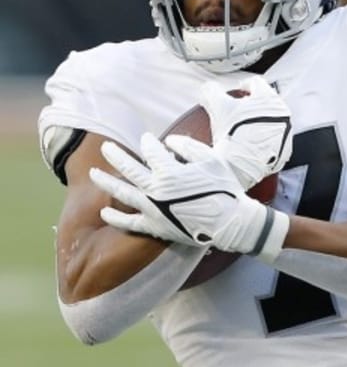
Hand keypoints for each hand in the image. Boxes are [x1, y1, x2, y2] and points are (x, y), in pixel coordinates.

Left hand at [91, 133, 286, 258]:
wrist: (232, 223)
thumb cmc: (225, 190)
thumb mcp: (212, 160)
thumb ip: (188, 146)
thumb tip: (169, 141)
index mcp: (168, 171)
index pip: (151, 151)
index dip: (148, 143)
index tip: (148, 140)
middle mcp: (155, 189)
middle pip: (128, 168)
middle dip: (116, 155)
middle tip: (107, 148)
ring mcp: (152, 209)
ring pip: (122, 192)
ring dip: (106, 182)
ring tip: (94, 174)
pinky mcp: (155, 227)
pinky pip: (130, 222)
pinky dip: (116, 218)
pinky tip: (105, 212)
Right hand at [201, 75, 292, 189]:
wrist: (242, 166)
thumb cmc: (232, 133)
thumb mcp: (218, 106)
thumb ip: (212, 91)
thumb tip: (209, 88)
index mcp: (270, 100)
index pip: (257, 83)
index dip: (244, 85)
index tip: (238, 91)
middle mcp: (283, 115)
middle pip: (267, 103)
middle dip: (253, 104)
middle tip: (239, 110)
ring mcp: (286, 135)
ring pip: (271, 122)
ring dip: (259, 122)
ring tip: (243, 128)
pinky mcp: (285, 152)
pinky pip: (274, 141)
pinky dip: (263, 140)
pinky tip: (250, 144)